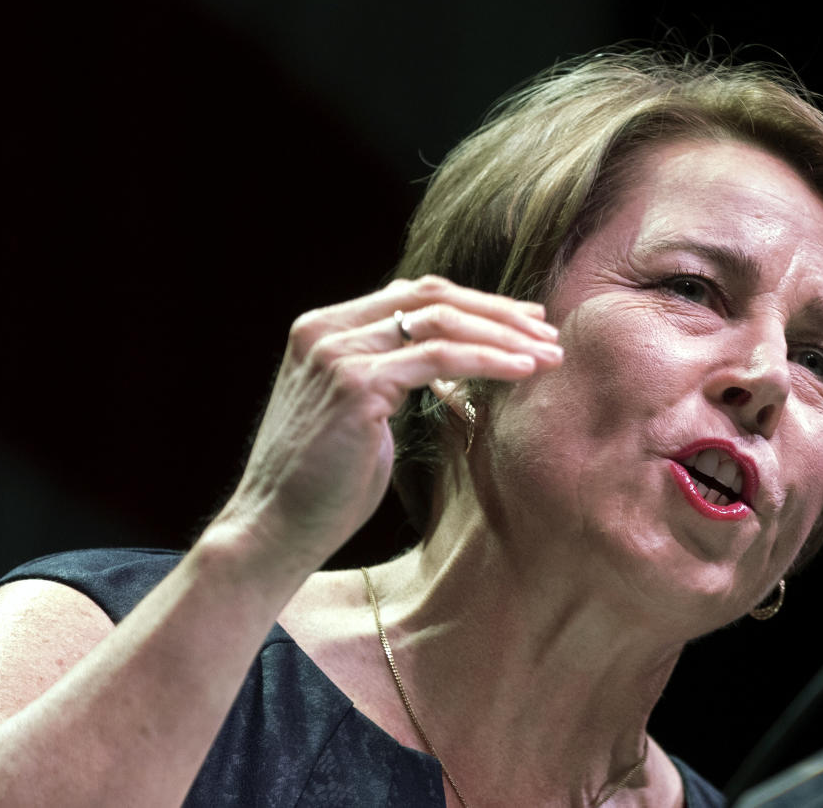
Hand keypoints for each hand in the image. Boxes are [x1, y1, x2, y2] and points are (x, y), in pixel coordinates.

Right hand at [214, 275, 562, 567]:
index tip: (521, 322)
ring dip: (504, 336)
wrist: (274, 527)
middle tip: (546, 331)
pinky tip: (523, 371)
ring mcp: (338, 353)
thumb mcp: (358, 410)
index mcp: (324, 328)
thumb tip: (443, 357)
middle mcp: (326, 329)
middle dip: (497, 312)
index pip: (410, 294)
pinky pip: (440, 359)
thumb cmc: (322, 483)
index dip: (472, 303)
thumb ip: (389, 372)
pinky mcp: (356, 384)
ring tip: (548, 355)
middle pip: (430, 297)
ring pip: (441, 323)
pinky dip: (488, 361)